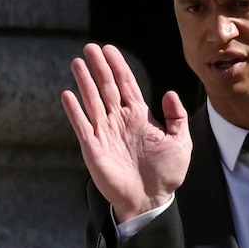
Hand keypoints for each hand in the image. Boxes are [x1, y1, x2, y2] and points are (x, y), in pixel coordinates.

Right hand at [61, 43, 192, 221]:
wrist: (151, 200)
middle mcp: (120, 121)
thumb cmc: (167, 174)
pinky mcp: (94, 147)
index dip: (118, 67)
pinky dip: (74, 110)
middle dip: (99, 67)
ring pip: (93, 101)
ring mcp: (106, 133)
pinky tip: (67, 94)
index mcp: (140, 117)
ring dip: (85, 82)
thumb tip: (168, 93)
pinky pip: (82, 125)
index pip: (127, 85)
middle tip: (90, 47)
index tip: (110, 49)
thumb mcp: (181, 142)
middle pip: (107, 87)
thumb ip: (176, 117)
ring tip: (77, 62)